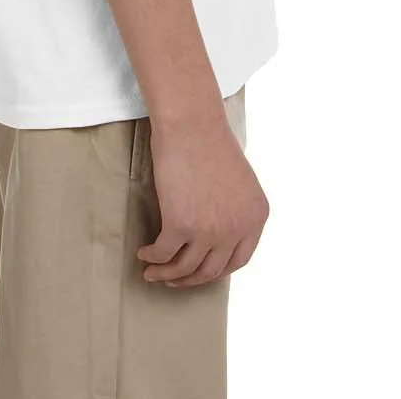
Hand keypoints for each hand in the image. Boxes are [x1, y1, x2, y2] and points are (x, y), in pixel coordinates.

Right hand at [136, 109, 269, 288]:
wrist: (191, 122)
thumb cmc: (209, 141)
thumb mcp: (237, 181)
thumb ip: (233, 209)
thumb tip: (215, 235)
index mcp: (256, 216)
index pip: (239, 260)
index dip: (216, 271)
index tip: (199, 271)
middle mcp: (237, 228)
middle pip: (211, 270)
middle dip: (188, 279)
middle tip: (171, 278)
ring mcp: (211, 230)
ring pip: (185, 268)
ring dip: (166, 273)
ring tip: (152, 271)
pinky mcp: (181, 225)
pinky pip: (163, 253)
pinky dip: (152, 257)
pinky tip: (144, 253)